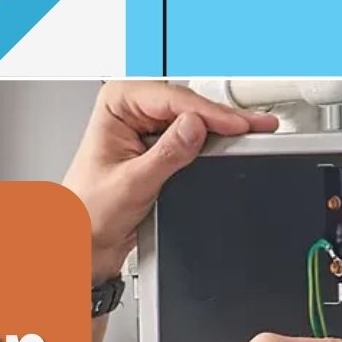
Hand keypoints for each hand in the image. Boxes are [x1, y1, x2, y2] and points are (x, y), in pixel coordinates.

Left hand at [63, 81, 276, 283]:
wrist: (84, 242)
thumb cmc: (88, 211)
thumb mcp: (132, 183)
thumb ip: (167, 154)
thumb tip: (196, 128)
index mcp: (116, 104)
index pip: (171, 99)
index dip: (208, 113)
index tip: (237, 125)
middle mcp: (131, 110)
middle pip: (187, 105)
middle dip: (222, 118)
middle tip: (257, 125)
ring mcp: (146, 128)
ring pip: (194, 120)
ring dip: (222, 130)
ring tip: (252, 134)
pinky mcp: (158, 147)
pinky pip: (192, 140)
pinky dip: (213, 145)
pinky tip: (232, 147)